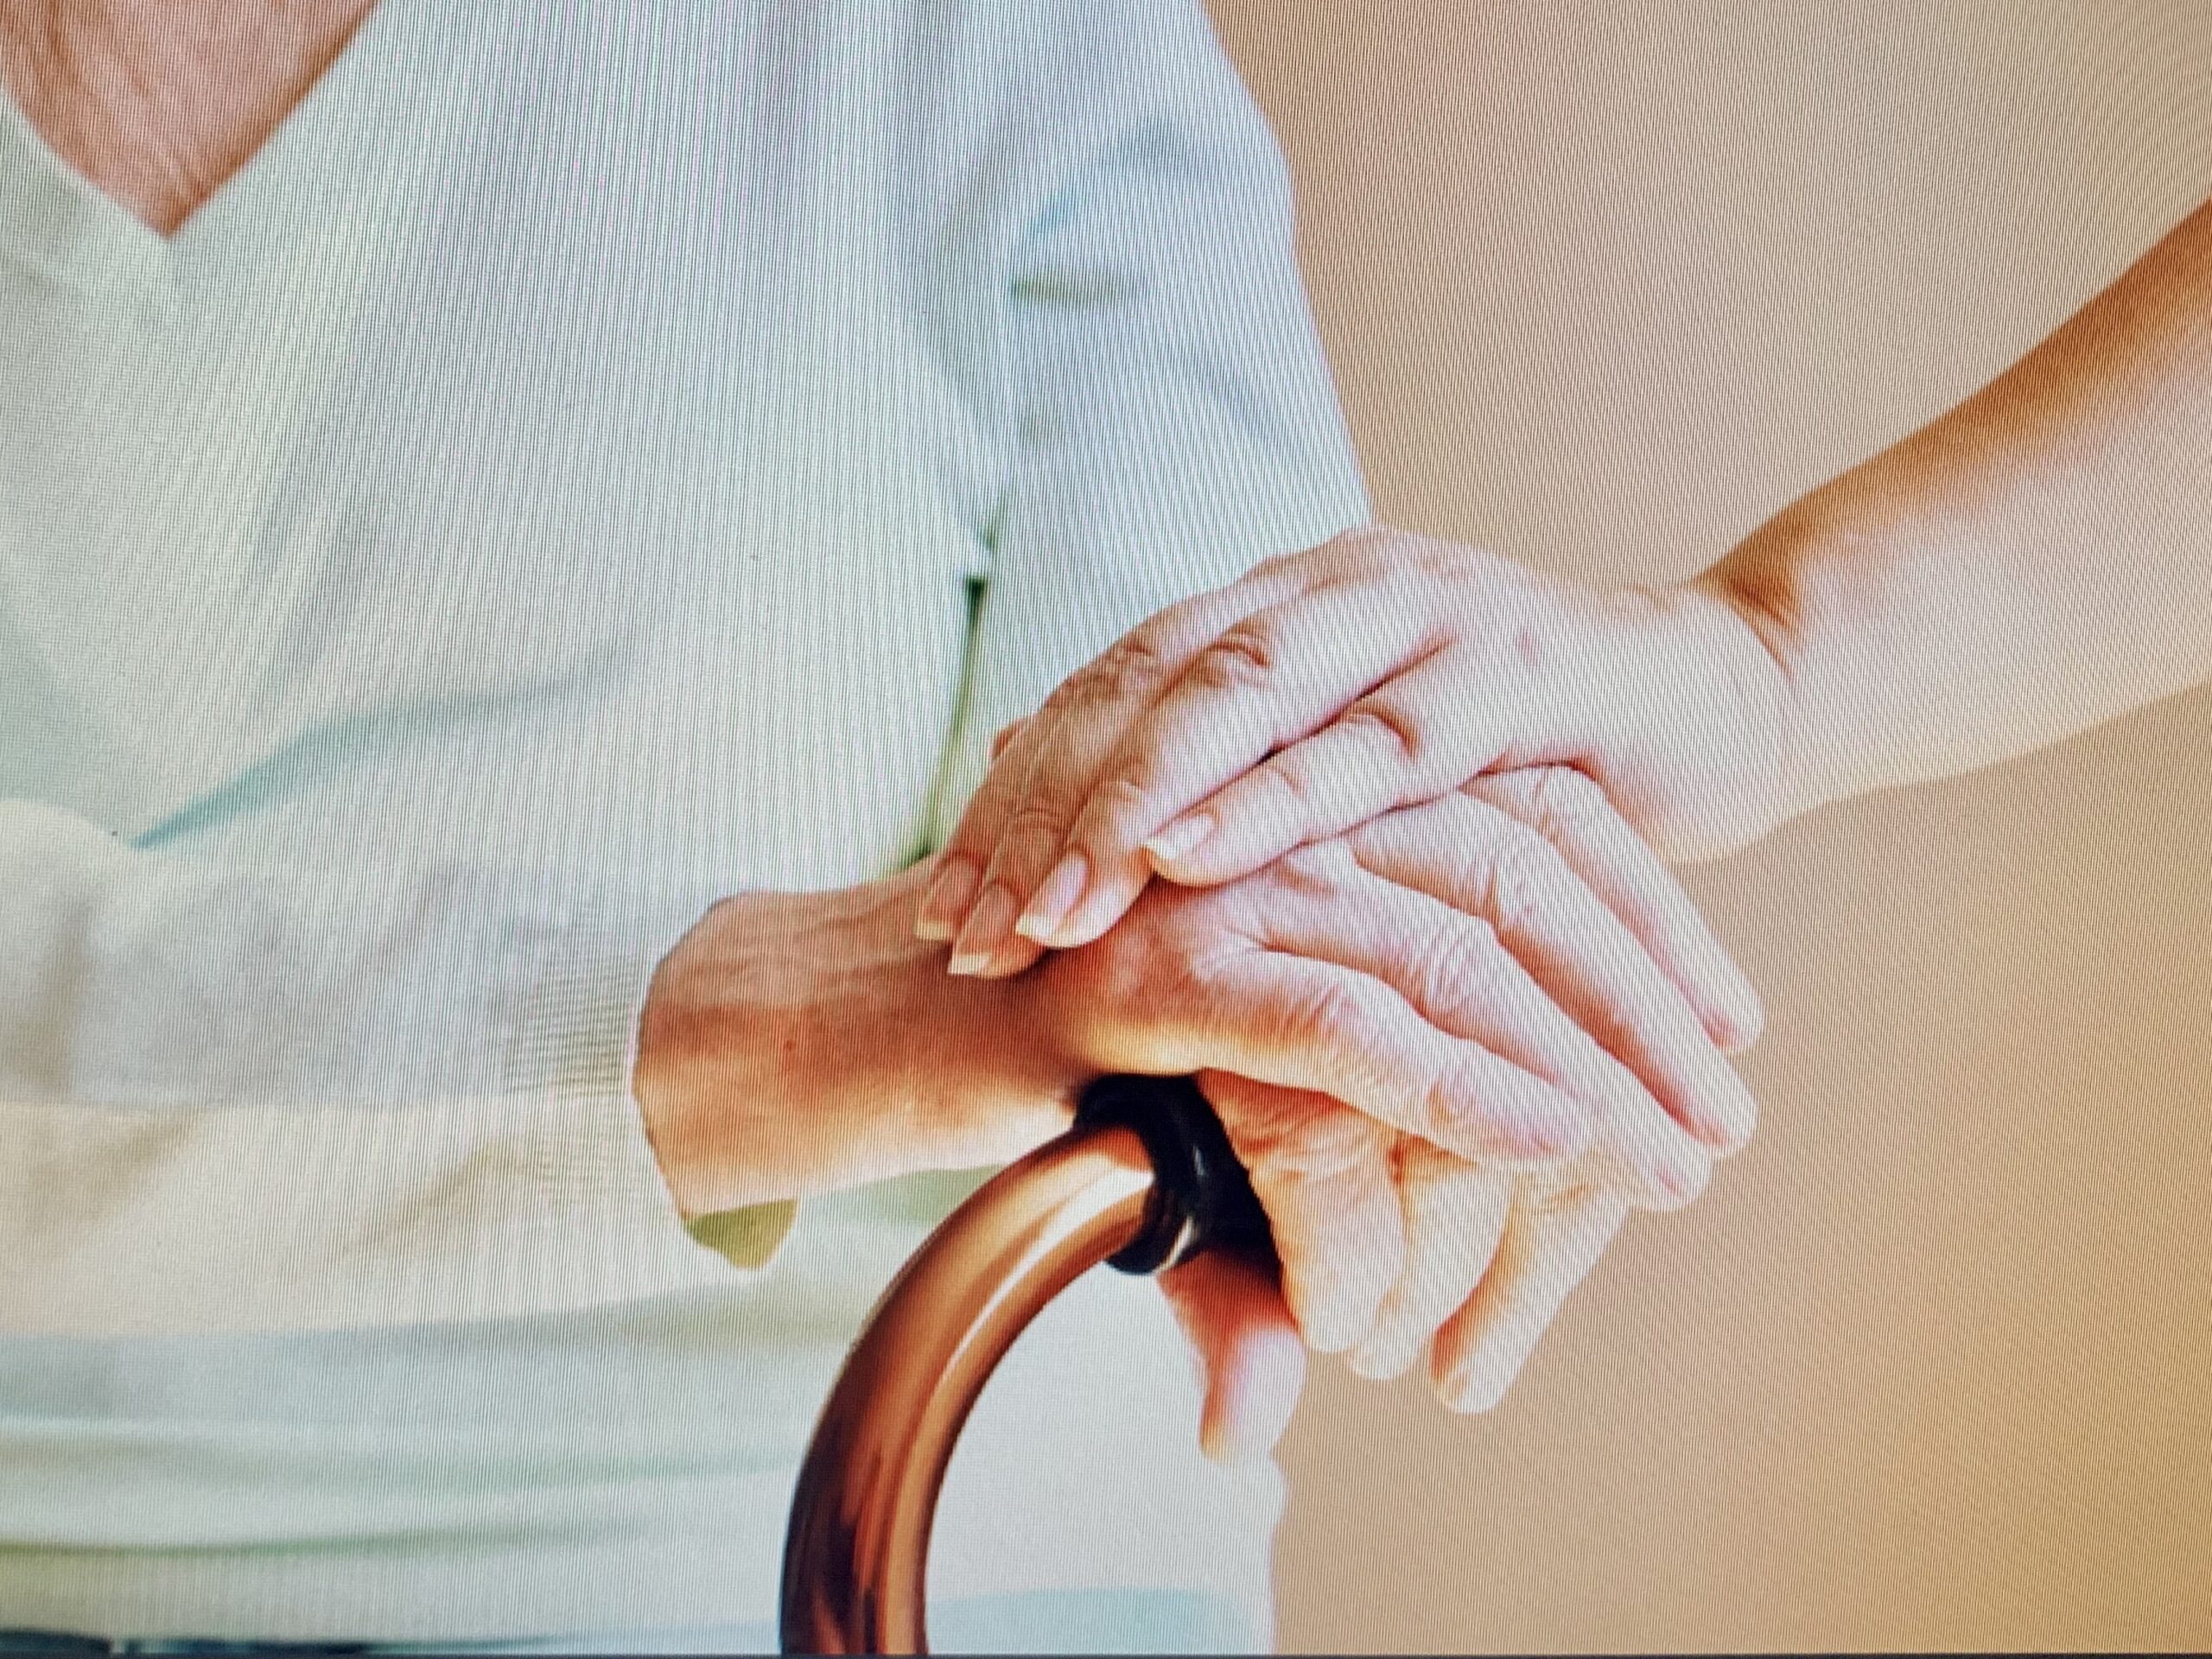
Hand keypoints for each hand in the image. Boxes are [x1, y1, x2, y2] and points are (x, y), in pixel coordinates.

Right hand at [636, 765, 1756, 1455]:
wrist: (851, 1027)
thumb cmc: (1028, 1059)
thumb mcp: (1198, 1094)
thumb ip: (1288, 1171)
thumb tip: (1292, 1374)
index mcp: (1308, 795)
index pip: (1521, 817)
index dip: (1641, 913)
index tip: (1723, 1021)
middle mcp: (1274, 814)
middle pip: (1517, 861)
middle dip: (1643, 992)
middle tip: (1726, 1111)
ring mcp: (1214, 881)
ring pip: (1455, 938)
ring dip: (1589, 1054)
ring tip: (1679, 1157)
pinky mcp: (1158, 970)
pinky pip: (1348, 1020)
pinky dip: (1465, 1087)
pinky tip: (1554, 1149)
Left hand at [915, 524, 1791, 1038]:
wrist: (1726, 691)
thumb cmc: (1528, 754)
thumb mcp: (1368, 761)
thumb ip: (1245, 776)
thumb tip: (1089, 826)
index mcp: (1282, 602)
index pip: (1110, 686)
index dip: (1014, 792)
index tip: (939, 905)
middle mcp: (1332, 588)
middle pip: (1144, 683)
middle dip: (1043, 809)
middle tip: (960, 926)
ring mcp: (1422, 616)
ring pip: (1238, 697)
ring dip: (1131, 808)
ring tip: (1045, 910)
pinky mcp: (1515, 674)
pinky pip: (1377, 740)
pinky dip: (1277, 798)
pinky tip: (1193, 857)